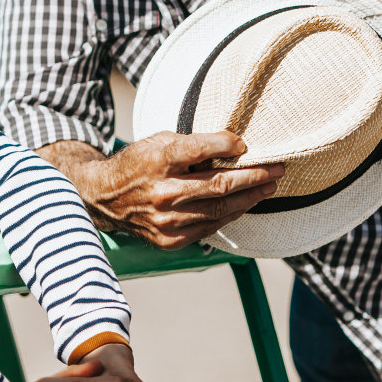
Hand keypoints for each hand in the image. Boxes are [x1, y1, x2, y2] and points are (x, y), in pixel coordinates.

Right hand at [47, 132, 282, 249]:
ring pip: (219, 209)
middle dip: (253, 175)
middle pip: (217, 184)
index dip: (227, 145)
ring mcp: (166, 220)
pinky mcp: (170, 240)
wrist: (104, 198)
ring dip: (250, 197)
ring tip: (269, 186)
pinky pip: (210, 227)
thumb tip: (233, 147)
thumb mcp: (157, 141)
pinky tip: (245, 203)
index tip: (245, 144)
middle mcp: (161, 192)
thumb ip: (191, 143)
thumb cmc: (136, 164)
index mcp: (156, 160)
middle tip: (276, 168)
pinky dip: (230, 214)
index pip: (199, 149)